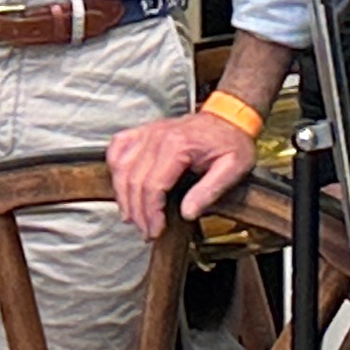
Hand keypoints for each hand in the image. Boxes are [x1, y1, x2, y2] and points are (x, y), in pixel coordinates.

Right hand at [109, 108, 257, 238]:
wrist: (229, 118)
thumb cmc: (231, 141)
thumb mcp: (233, 167)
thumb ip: (210, 191)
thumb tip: (187, 213)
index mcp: (178, 144)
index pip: (153, 185)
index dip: (151, 213)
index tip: (155, 230)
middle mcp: (158, 136)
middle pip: (134, 181)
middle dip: (138, 212)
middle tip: (147, 231)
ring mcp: (148, 132)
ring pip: (121, 168)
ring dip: (123, 197)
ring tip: (133, 217)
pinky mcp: (143, 132)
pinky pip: (118, 149)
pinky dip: (115, 169)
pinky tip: (121, 185)